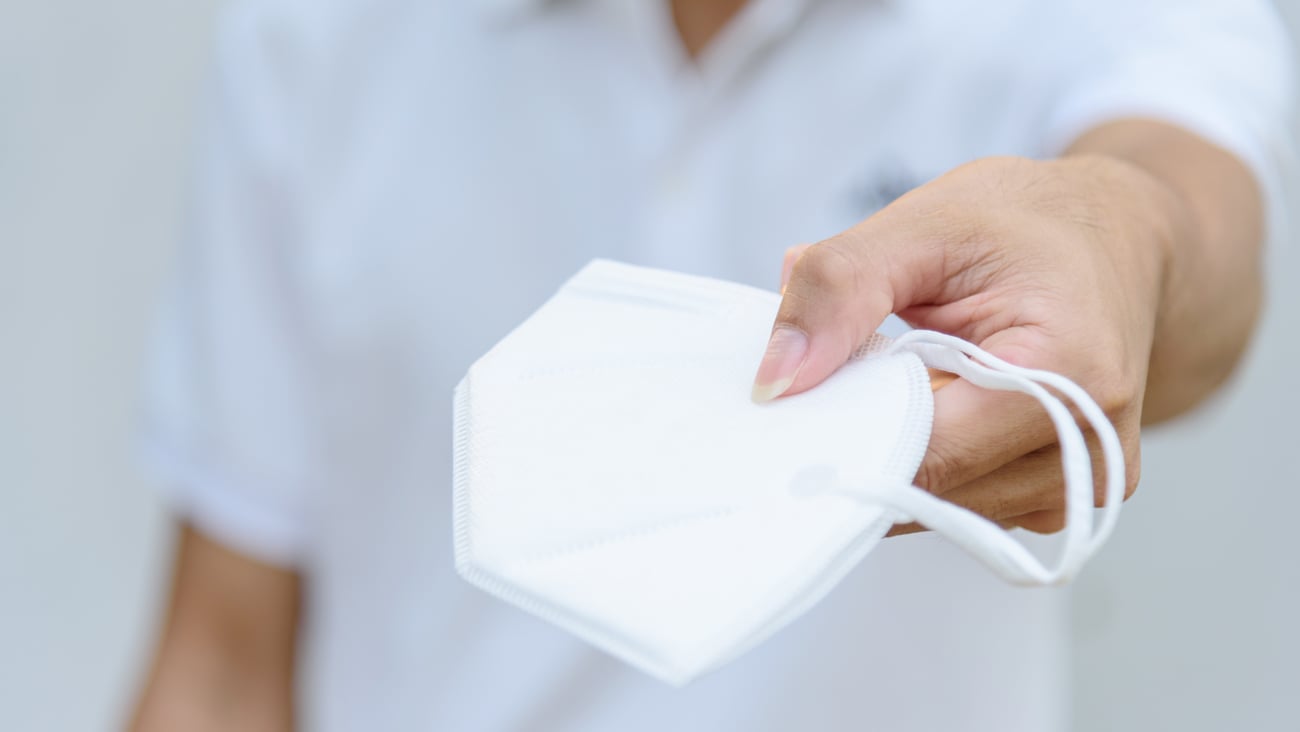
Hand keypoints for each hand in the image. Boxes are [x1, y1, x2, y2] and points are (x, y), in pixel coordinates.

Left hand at [754, 155, 1179, 532]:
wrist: (1117, 238)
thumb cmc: (1028, 224)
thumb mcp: (923, 223)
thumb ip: (840, 289)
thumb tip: (775, 382)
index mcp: (1071, 372)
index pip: (929, 454)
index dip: (845, 438)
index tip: (784, 413)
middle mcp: (1091, 447)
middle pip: (932, 491)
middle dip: (867, 443)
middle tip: (832, 380)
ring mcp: (1083, 481)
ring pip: (943, 508)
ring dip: (898, 453)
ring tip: (899, 378)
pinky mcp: (1063, 493)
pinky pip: (966, 503)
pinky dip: (928, 461)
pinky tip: (927, 406)